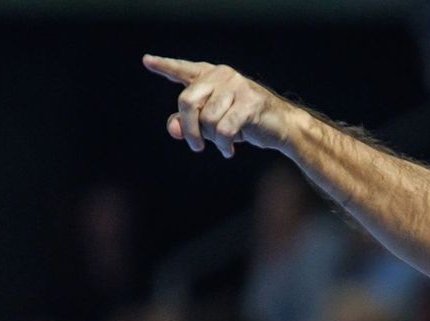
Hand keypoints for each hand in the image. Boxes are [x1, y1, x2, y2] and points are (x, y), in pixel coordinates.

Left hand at [142, 55, 293, 157]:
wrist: (282, 127)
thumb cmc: (246, 122)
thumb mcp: (213, 123)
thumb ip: (188, 123)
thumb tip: (172, 129)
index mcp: (211, 76)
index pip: (183, 69)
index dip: (164, 66)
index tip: (147, 61)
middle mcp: (222, 75)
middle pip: (187, 101)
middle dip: (189, 128)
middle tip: (196, 146)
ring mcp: (237, 87)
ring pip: (207, 119)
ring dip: (212, 139)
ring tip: (224, 144)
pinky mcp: (250, 102)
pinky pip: (224, 129)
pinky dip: (224, 145)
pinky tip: (230, 150)